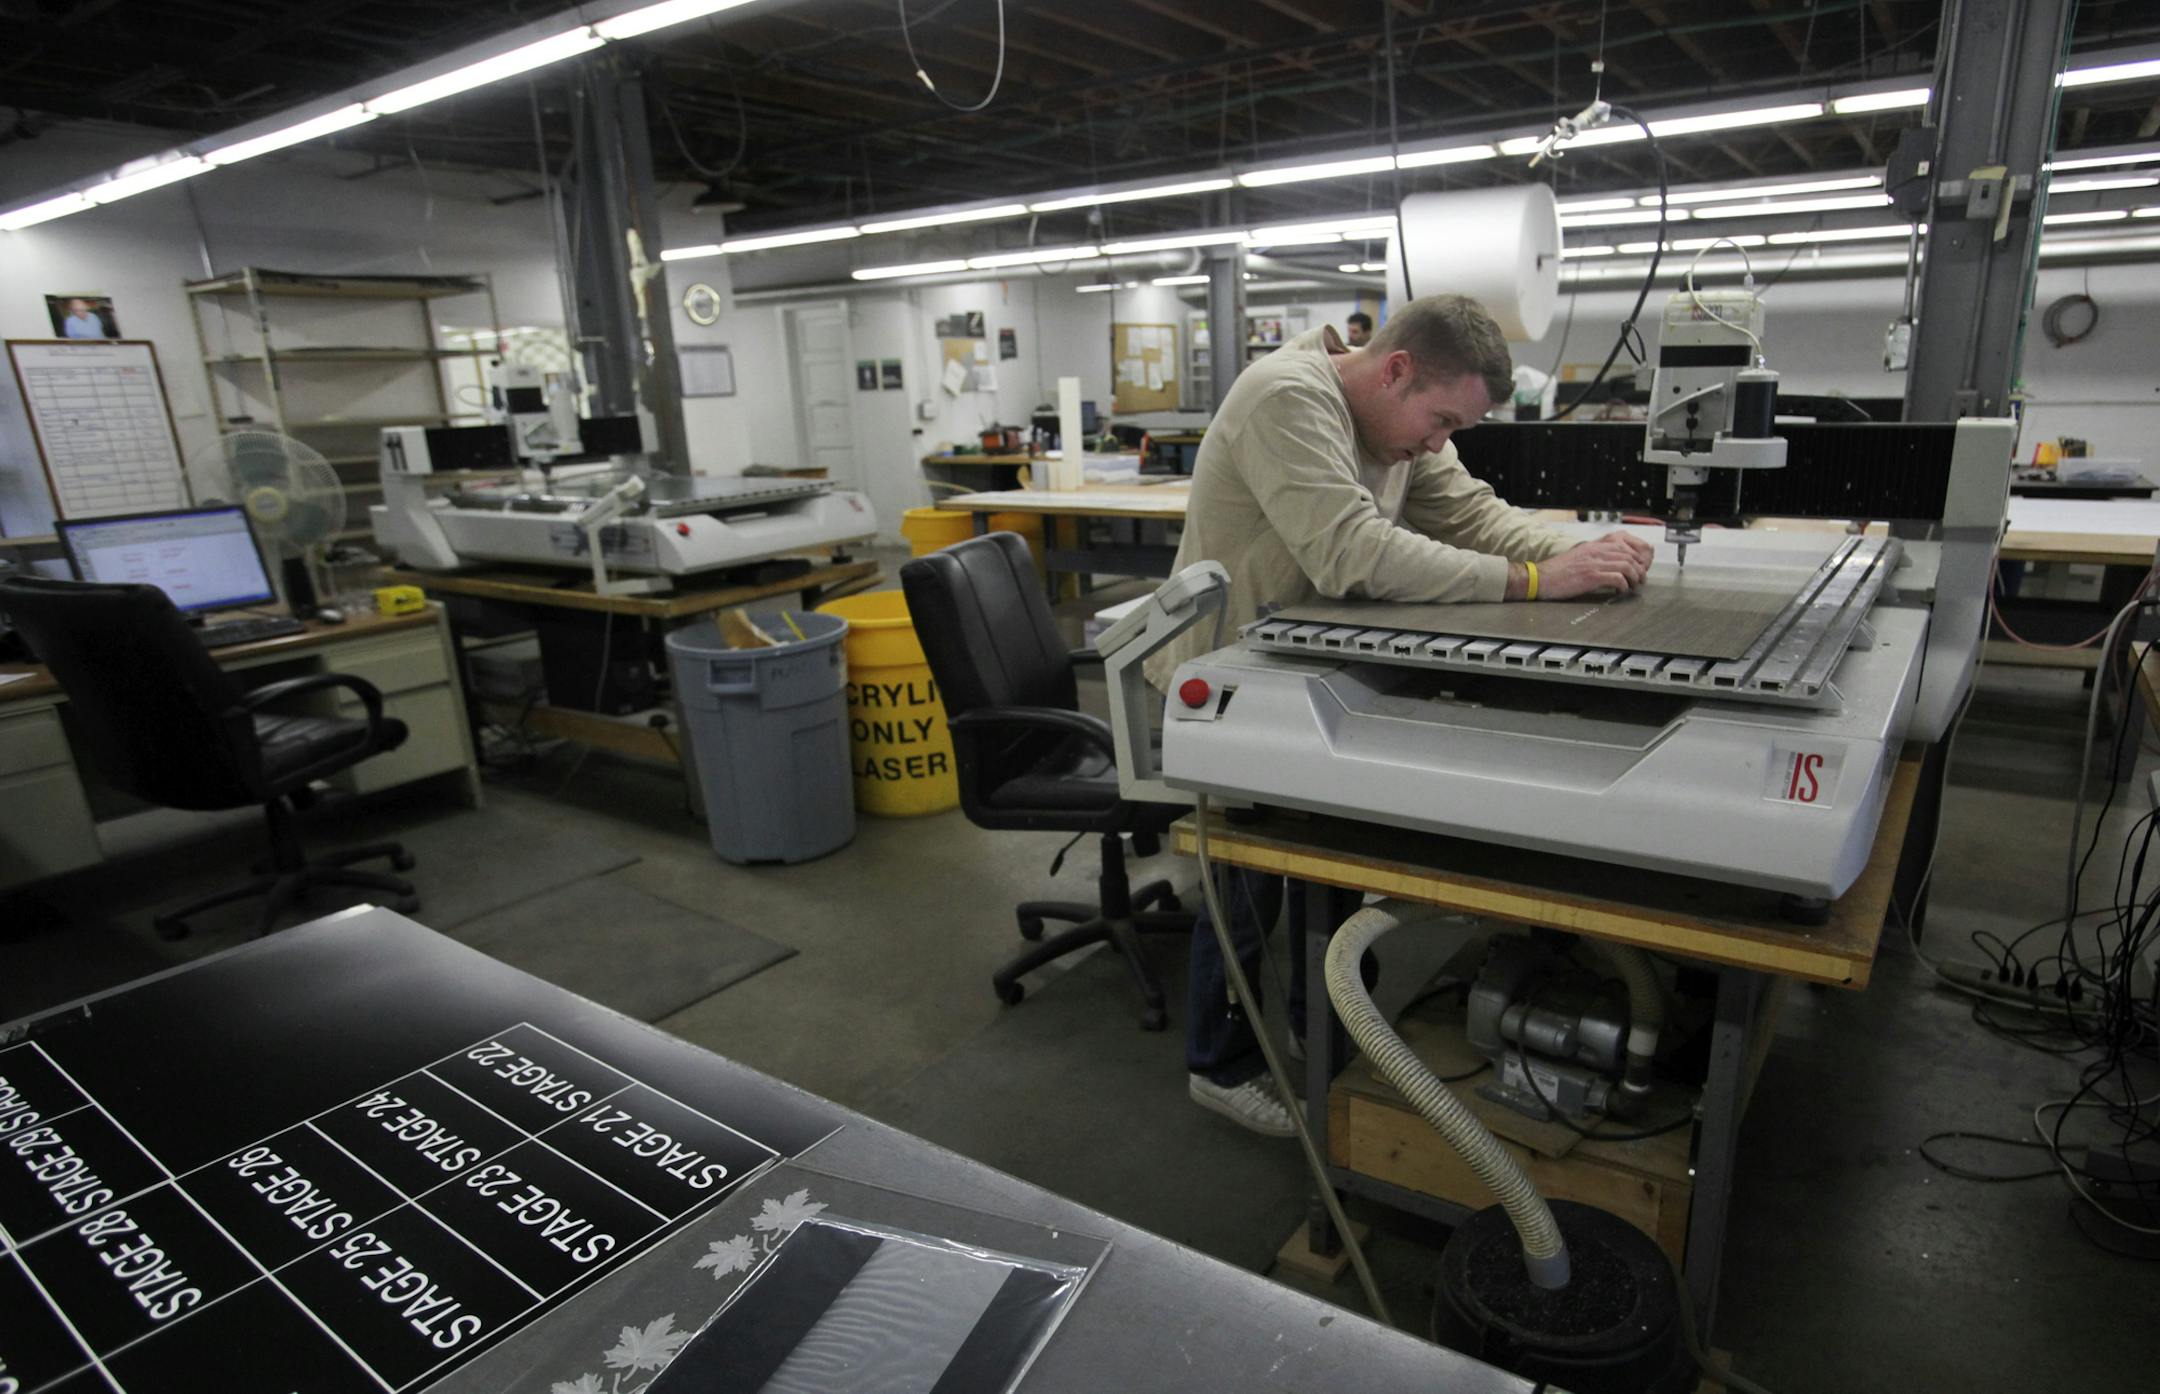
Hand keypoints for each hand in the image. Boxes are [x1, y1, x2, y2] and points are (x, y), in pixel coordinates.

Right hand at [1538, 531, 1653, 599]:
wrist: (1539, 578)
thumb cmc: (1557, 571)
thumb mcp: (1579, 556)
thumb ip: (1595, 556)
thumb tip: (1612, 563)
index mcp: (1594, 545)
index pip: (1625, 543)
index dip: (1637, 555)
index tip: (1639, 566)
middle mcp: (1597, 551)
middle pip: (1630, 554)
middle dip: (1639, 568)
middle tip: (1640, 579)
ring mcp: (1594, 563)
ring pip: (1627, 565)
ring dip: (1634, 577)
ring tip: (1632, 586)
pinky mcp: (1591, 576)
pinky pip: (1617, 578)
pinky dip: (1623, 586)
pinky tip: (1619, 591)